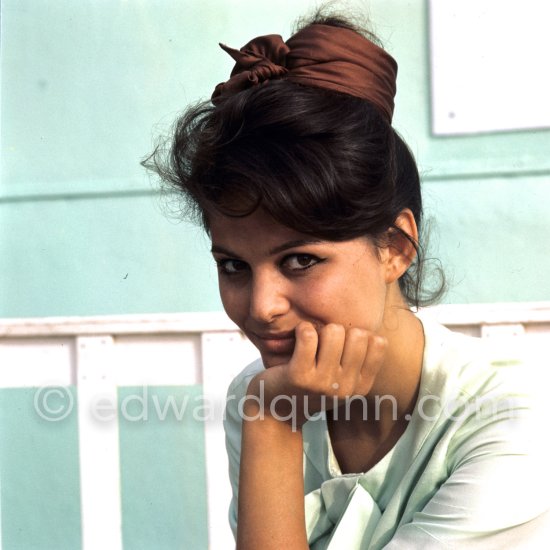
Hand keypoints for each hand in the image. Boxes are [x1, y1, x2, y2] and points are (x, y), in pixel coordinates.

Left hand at [246, 321, 386, 427]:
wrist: (276, 409)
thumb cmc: (311, 386)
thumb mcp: (342, 380)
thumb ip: (359, 359)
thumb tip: (372, 330)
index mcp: (361, 386)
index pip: (378, 343)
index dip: (359, 334)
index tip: (342, 344)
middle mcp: (346, 387)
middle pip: (357, 334)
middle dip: (339, 331)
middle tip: (322, 343)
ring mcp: (323, 383)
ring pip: (334, 331)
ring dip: (319, 329)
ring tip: (309, 342)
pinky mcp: (299, 376)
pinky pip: (308, 335)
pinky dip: (302, 329)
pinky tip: (297, 338)